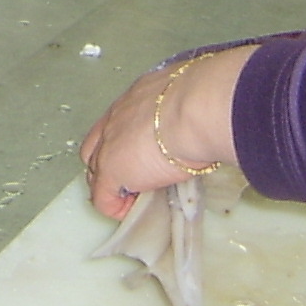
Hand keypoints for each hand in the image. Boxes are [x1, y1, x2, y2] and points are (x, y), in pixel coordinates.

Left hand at [81, 47, 252, 218]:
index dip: (126, 139)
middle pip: (98, 143)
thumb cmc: (205, 98)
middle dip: (111, 160)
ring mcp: (110, 143)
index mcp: (141, 95)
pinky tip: (133, 210)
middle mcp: (119, 115)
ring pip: (95, 169)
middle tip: (135, 176)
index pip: (121, 119)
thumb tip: (210, 115)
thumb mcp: (195, 97)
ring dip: (113, 183)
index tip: (144, 150)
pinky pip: (102, 198)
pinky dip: (115, 207)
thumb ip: (192, 107)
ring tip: (135, 195)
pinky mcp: (111, 171)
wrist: (196, 108)